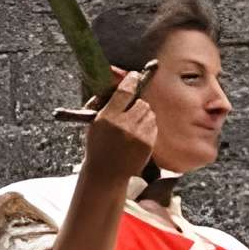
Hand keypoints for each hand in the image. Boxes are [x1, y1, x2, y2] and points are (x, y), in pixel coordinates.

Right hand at [78, 65, 159, 183]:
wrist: (106, 174)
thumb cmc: (98, 147)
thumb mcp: (95, 124)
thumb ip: (104, 104)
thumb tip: (117, 82)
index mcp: (107, 118)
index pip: (124, 91)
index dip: (131, 80)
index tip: (134, 76)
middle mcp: (123, 125)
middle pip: (141, 102)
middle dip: (137, 104)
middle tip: (131, 112)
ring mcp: (137, 136)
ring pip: (149, 113)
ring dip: (143, 116)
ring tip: (133, 126)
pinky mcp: (147, 144)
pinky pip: (153, 126)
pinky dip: (148, 127)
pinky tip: (137, 136)